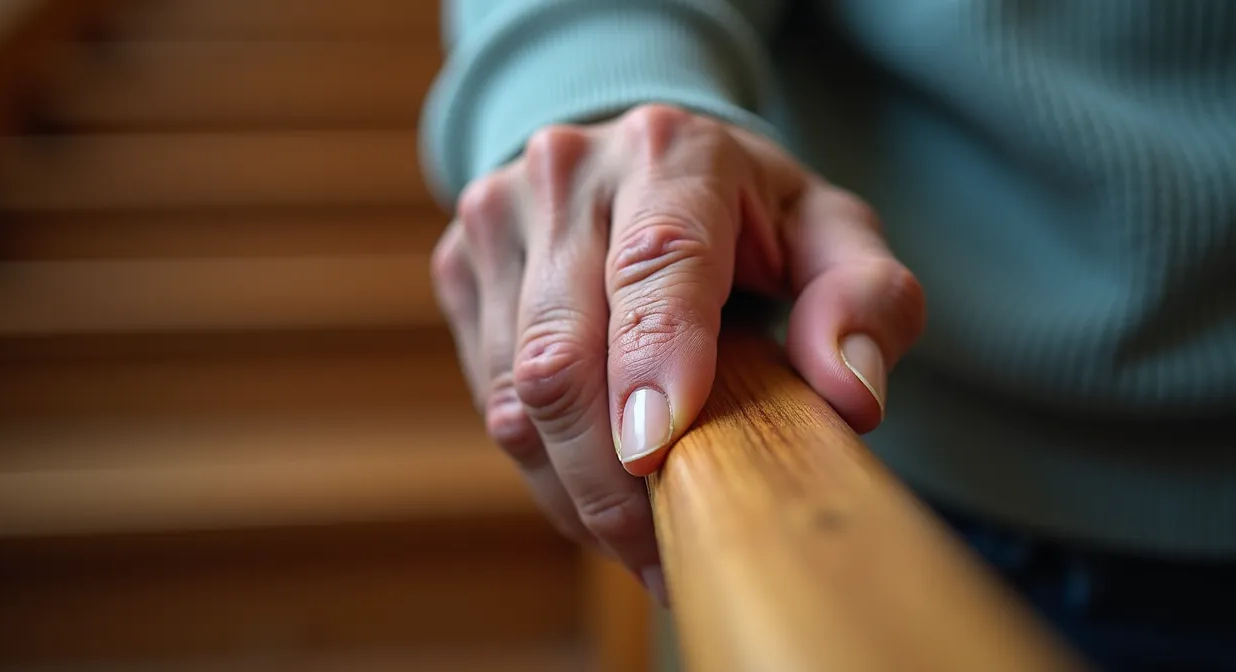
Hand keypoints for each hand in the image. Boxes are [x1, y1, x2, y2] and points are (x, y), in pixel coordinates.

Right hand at [430, 105, 925, 599]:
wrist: (632, 161)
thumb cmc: (748, 214)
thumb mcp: (830, 237)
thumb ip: (866, 300)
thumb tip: (850, 396)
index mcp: (673, 151)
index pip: (658, 258)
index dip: (652, 359)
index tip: (657, 454)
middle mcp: (568, 172)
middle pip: (563, 348)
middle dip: (607, 475)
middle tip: (663, 556)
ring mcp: (498, 220)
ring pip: (517, 393)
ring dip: (576, 490)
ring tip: (639, 539)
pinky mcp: (460, 269)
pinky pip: (492, 401)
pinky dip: (545, 468)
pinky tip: (598, 492)